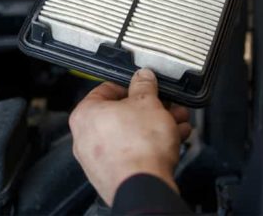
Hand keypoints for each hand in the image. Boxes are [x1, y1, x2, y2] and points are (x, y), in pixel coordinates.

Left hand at [69, 69, 191, 204]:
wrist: (144, 186)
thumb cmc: (138, 146)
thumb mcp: (147, 103)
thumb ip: (144, 86)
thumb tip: (143, 77)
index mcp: (85, 114)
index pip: (106, 89)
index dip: (131, 86)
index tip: (146, 87)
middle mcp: (86, 137)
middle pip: (122, 114)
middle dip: (150, 109)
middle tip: (167, 105)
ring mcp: (99, 159)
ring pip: (130, 134)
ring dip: (156, 125)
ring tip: (177, 121)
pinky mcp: (113, 175)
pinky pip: (133, 152)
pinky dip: (151, 145)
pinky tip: (173, 138)